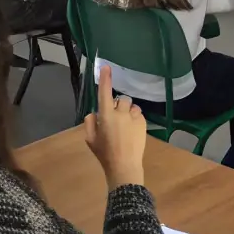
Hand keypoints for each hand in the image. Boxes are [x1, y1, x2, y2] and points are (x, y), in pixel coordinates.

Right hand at [83, 66, 146, 189]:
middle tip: (115, 119)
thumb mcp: (90, 139)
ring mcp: (133, 118)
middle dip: (118, 106)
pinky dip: (135, 119)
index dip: (105, 79)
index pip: (104, 92)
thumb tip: (95, 113)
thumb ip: (90, 122)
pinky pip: (138, 114)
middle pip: (121, 99)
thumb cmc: (104, 154)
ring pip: (131, 106)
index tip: (106, 67)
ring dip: (128, 112)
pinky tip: (132, 131)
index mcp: (105, 115)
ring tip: (125, 126)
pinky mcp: (143, 123)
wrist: (124, 166)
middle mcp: (120, 113)